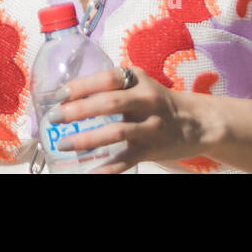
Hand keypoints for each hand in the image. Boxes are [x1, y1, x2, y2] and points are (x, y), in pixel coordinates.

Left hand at [45, 66, 206, 173]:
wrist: (197, 121)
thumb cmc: (158, 102)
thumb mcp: (140, 85)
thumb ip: (113, 86)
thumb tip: (70, 96)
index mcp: (138, 80)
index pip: (107, 78)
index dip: (81, 86)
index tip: (59, 95)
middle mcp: (146, 100)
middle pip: (109, 103)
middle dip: (78, 110)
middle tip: (54, 117)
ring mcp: (151, 125)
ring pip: (116, 132)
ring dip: (86, 139)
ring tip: (63, 144)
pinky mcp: (153, 149)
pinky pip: (126, 160)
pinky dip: (106, 169)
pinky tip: (89, 174)